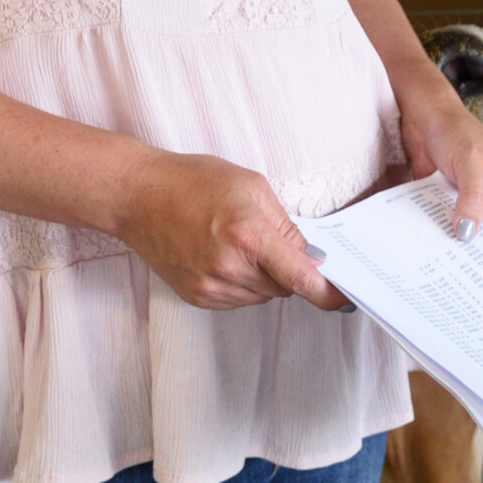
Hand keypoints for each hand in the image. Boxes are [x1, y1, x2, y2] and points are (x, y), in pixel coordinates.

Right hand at [114, 151, 347, 311]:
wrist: (139, 197)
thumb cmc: (193, 182)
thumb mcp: (252, 187)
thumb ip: (286, 226)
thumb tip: (312, 256)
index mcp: (249, 236)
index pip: (301, 278)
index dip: (328, 293)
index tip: (344, 298)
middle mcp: (230, 268)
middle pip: (284, 288)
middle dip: (287, 269)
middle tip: (267, 238)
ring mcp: (210, 287)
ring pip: (262, 296)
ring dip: (264, 277)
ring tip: (237, 242)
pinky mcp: (197, 297)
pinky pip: (238, 300)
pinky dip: (242, 283)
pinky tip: (223, 255)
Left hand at [395, 75, 482, 254]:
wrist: (424, 118)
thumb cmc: (458, 132)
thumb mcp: (472, 163)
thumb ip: (473, 199)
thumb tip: (468, 236)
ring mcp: (471, 210)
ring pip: (475, 244)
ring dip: (466, 258)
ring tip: (455, 281)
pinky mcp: (446, 211)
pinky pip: (448, 234)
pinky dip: (442, 246)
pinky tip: (432, 260)